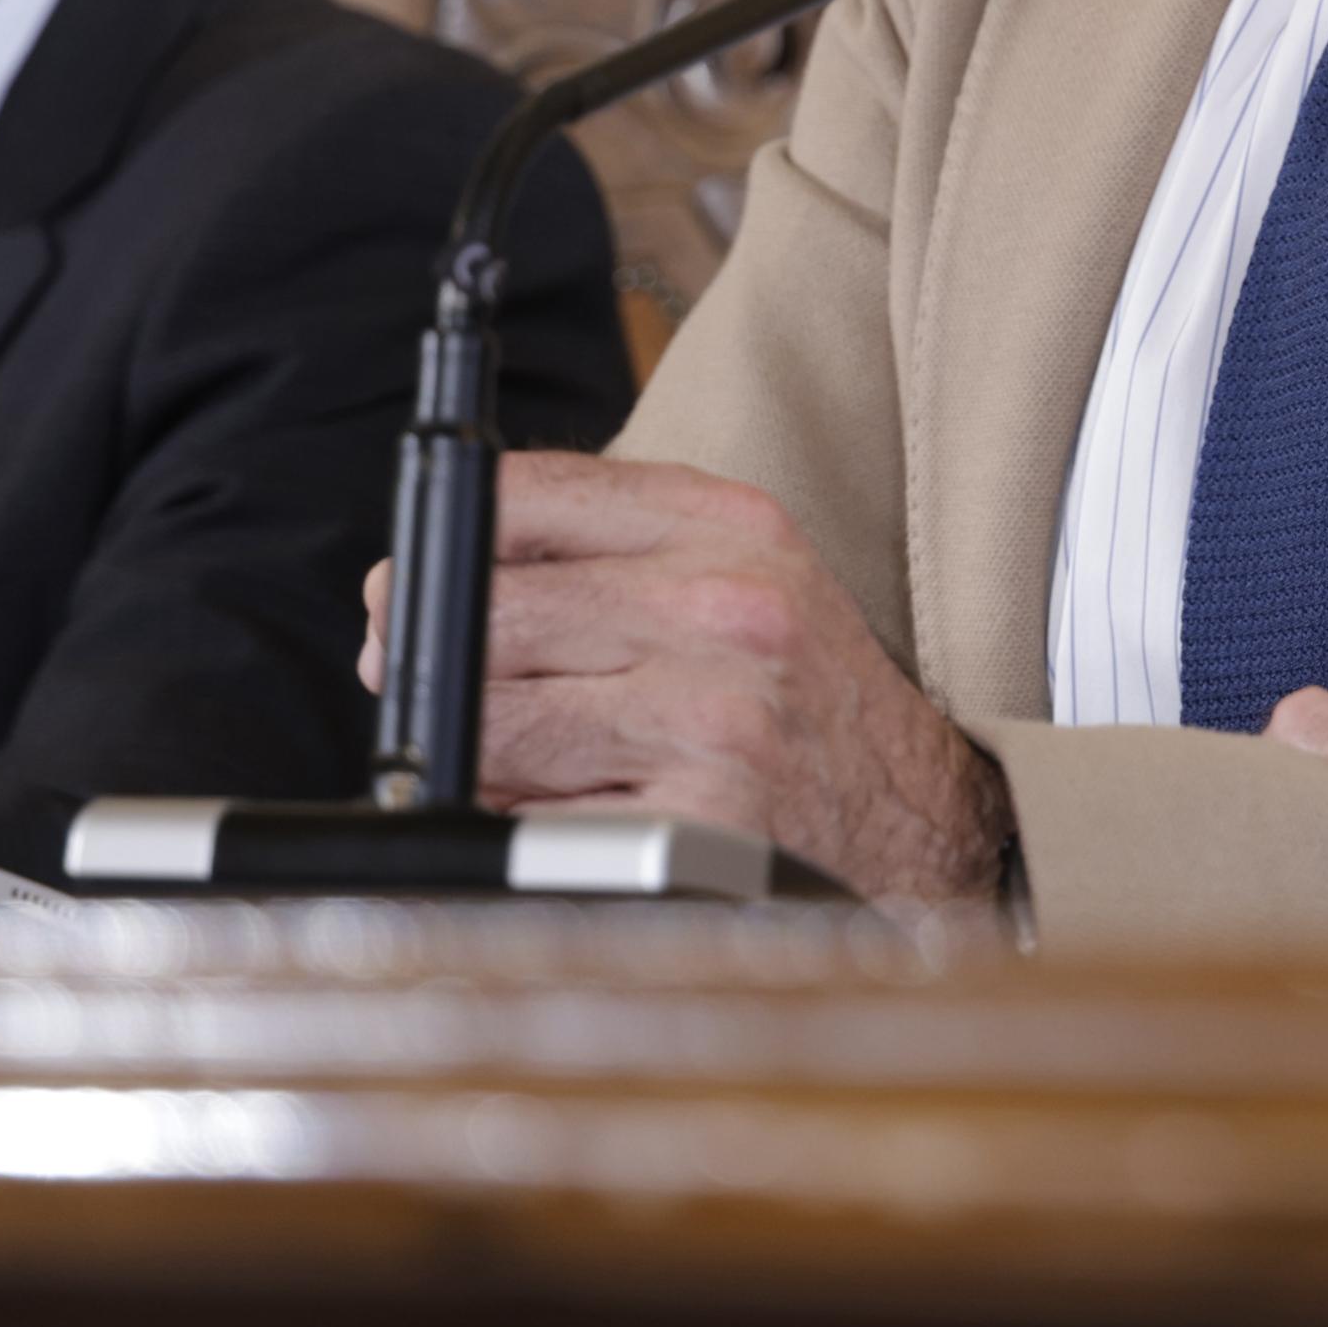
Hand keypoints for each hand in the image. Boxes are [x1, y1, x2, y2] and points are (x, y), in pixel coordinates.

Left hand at [360, 454, 1010, 911]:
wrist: (924, 825)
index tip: (422, 587)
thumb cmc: (806, 705)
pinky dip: (520, 832)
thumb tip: (402, 597)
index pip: (522, 494)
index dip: (443, 547)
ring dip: (476, 758)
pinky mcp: (693, 822)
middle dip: (434, 663)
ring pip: (486, 725)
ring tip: (534, 765)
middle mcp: (724, 608)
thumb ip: (602, 555)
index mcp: (730, 526)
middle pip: (482, 612)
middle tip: (446, 697)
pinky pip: (527, 823)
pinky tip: (576, 822)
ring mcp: (710, 717)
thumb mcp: (739, 579)